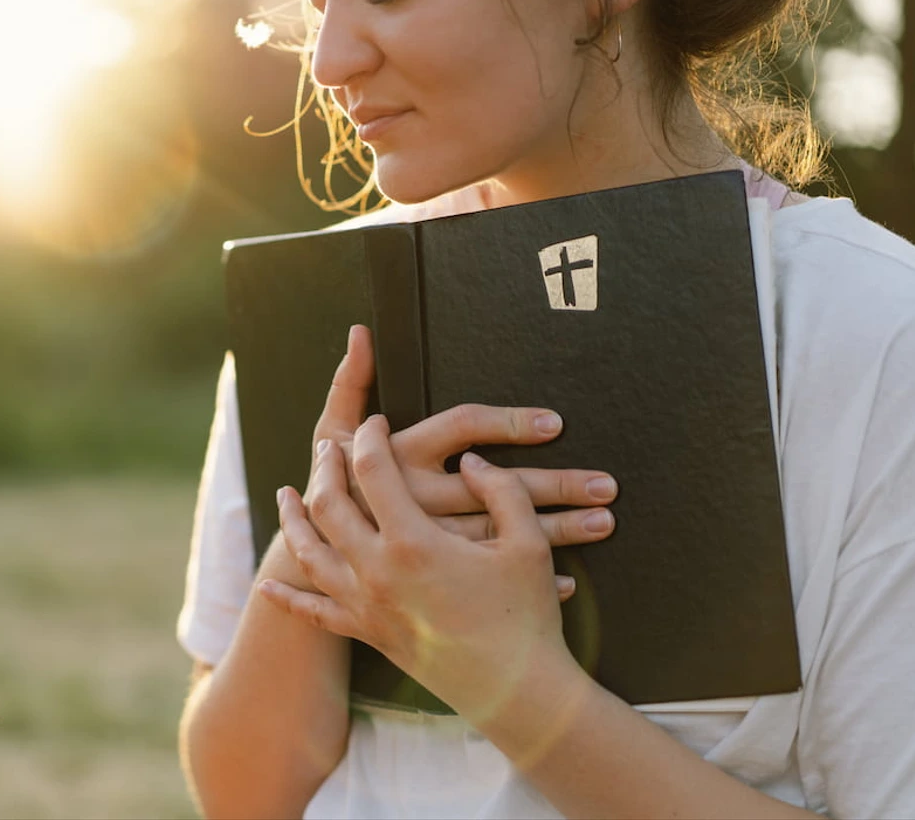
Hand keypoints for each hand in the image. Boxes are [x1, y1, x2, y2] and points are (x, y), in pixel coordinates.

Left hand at [263, 416, 581, 725]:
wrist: (517, 692)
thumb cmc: (527, 615)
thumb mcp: (527, 542)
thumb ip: (501, 489)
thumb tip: (471, 460)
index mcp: (413, 542)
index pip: (372, 470)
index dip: (370, 437)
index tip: (375, 421)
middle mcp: (377, 571)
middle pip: (329, 505)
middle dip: (326, 469)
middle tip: (328, 447)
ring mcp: (366, 606)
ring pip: (309, 554)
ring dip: (293, 520)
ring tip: (285, 494)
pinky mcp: (368, 635)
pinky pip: (314, 614)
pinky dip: (287, 598)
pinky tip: (267, 587)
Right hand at [309, 326, 615, 566]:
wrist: (309, 565)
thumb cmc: (328, 487)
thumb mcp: (330, 433)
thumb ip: (350, 383)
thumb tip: (361, 333)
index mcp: (399, 459)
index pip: (462, 429)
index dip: (509, 422)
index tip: (555, 423)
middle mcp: (417, 502)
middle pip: (497, 488)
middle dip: (554, 485)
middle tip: (605, 485)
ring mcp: (428, 546)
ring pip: (502, 535)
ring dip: (556, 531)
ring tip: (603, 520)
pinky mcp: (436, 578)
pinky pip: (489, 581)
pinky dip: (526, 581)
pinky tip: (569, 579)